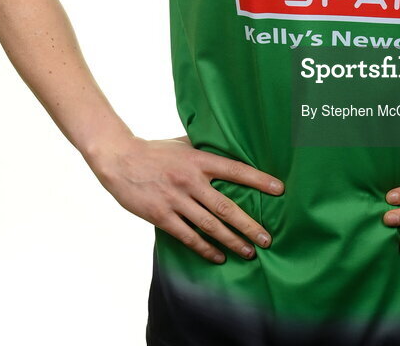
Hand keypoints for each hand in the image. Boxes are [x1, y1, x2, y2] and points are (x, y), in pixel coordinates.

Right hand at [89, 135, 284, 263]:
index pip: (235, 170)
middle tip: (267, 238)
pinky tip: (219, 256)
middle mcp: (190, 180)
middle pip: (225, 206)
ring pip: (209, 225)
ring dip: (231, 240)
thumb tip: (229, 147)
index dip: (258, 179)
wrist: (120, 159)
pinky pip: (187, 236)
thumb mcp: (184, 144)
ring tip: (249, 251)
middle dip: (249, 224)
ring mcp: (176, 199)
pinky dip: (205, 248)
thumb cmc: (155, 150)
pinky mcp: (161, 215)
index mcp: (199, 160)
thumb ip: (205, 149)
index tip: (279, 189)